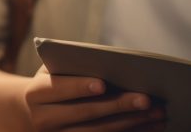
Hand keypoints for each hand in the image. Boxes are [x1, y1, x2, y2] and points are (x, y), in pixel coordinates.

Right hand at [24, 65, 166, 130]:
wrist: (33, 114)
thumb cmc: (53, 82)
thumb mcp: (54, 70)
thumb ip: (74, 66)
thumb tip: (114, 64)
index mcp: (36, 94)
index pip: (57, 88)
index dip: (79, 86)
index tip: (103, 83)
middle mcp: (43, 119)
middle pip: (84, 114)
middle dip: (118, 106)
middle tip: (146, 99)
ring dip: (132, 124)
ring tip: (158, 113)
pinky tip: (151, 127)